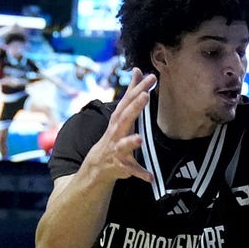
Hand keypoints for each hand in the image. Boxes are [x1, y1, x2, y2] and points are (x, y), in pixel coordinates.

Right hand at [79, 68, 156, 184]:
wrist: (98, 165)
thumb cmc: (115, 135)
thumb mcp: (122, 114)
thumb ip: (132, 93)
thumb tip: (138, 70)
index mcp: (119, 119)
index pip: (129, 101)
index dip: (139, 88)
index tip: (151, 77)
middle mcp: (116, 132)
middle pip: (124, 118)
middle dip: (134, 107)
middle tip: (145, 96)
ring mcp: (117, 149)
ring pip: (123, 145)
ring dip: (131, 142)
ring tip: (140, 138)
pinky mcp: (121, 166)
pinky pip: (131, 170)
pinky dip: (140, 174)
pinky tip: (150, 177)